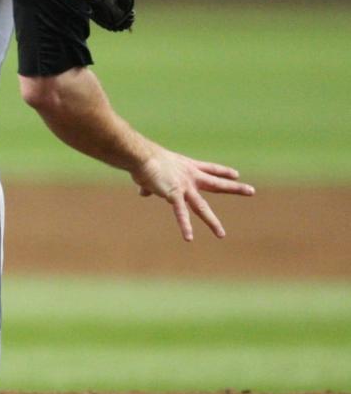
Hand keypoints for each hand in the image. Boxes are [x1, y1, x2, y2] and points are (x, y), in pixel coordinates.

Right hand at [131, 149, 254, 241]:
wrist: (141, 155)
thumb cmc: (144, 161)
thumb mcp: (152, 174)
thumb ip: (150, 186)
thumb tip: (143, 192)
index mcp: (187, 167)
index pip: (210, 169)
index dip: (223, 172)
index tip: (236, 174)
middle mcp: (190, 176)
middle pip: (217, 184)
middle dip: (235, 188)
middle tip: (252, 191)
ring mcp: (185, 187)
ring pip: (202, 207)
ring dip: (212, 222)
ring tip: (221, 235)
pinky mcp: (174, 195)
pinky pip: (180, 213)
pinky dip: (185, 225)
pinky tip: (189, 237)